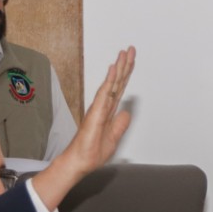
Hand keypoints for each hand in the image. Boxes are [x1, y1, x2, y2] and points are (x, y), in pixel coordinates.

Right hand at [33, 46, 136, 210]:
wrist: (81, 162)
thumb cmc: (93, 151)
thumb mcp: (114, 137)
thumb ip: (120, 124)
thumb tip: (126, 112)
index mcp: (109, 111)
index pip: (120, 88)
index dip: (126, 74)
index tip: (131, 60)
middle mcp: (104, 106)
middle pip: (117, 82)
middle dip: (124, 65)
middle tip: (130, 48)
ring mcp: (99, 108)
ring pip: (111, 84)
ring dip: (118, 68)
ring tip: (124, 53)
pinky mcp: (96, 113)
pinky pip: (104, 94)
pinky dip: (110, 81)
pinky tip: (114, 69)